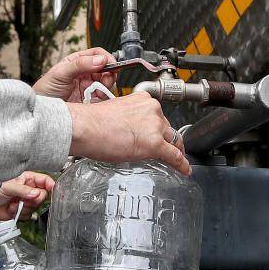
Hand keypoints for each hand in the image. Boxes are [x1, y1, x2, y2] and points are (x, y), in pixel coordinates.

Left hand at [0, 171, 55, 221]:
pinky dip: (19, 214)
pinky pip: (28, 215)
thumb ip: (23, 190)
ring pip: (36, 207)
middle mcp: (28, 189)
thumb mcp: (8, 187)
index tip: (53, 190)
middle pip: (42, 196)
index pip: (44, 180)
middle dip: (33, 200)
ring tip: (13, 204)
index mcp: (27, 179)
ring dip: (24, 208)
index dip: (50, 185)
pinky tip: (11, 209)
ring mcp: (25, 200)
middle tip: (23, 199)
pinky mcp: (22, 211)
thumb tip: (36, 194)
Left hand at [33, 48, 116, 102]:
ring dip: (106, 87)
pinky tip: (94, 99)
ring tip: (96, 92)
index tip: (111, 65)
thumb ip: (80, 64)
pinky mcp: (91, 100)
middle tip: (105, 81)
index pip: (98, 54)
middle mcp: (86, 73)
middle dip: (109, 75)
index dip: (106, 58)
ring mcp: (89, 87)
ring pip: (107, 84)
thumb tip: (99, 59)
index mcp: (78, 62)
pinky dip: (103, 98)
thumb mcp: (60, 73)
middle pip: (107, 69)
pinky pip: (104, 98)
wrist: (42, 111)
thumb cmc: (45, 90)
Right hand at [67, 92, 190, 175]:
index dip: (160, 128)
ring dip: (174, 150)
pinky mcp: (155, 144)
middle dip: (166, 139)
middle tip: (164, 148)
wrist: (84, 127)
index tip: (160, 134)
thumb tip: (133, 131)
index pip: (158, 116)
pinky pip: (174, 156)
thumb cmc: (92, 122)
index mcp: (143, 100)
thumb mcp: (117, 112)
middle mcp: (153, 110)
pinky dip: (181, 164)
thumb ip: (130, 119)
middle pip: (167, 128)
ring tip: (177, 159)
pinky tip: (184, 169)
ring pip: (172, 141)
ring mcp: (155, 127)